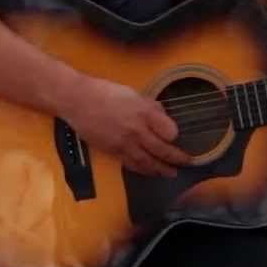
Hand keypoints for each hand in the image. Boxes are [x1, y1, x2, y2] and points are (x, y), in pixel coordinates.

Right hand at [57, 76, 190, 176]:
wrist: (78, 101)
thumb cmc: (106, 92)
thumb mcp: (133, 93)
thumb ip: (151, 105)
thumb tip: (163, 116)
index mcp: (144, 112)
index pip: (169, 130)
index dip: (176, 136)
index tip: (180, 137)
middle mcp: (137, 130)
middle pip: (162, 150)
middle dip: (177, 159)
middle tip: (188, 163)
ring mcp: (124, 143)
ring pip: (147, 162)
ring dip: (161, 170)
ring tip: (171, 173)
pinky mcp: (112, 152)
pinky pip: (132, 164)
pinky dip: (143, 170)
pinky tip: (150, 171)